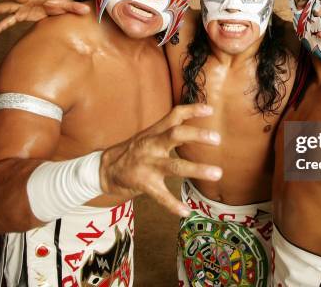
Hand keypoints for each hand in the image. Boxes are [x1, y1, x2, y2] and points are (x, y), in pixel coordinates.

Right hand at [0, 0, 89, 35]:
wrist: (52, 6)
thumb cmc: (59, 3)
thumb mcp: (67, 6)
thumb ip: (75, 8)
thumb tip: (87, 11)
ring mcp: (23, 7)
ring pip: (10, 7)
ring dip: (0, 8)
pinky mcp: (21, 16)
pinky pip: (9, 21)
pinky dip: (1, 26)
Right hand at [99, 104, 222, 216]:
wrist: (103, 169)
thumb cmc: (132, 152)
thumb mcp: (148, 137)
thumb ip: (168, 132)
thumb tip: (193, 128)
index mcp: (154, 133)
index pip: (174, 115)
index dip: (192, 110)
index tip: (211, 110)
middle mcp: (152, 145)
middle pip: (176, 135)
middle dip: (197, 136)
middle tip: (218, 139)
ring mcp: (147, 164)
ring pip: (175, 166)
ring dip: (197, 169)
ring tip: (217, 173)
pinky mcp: (142, 183)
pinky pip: (160, 195)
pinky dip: (173, 204)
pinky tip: (186, 211)